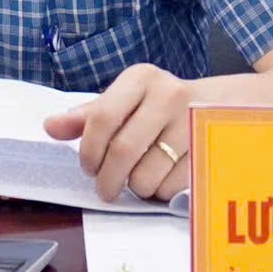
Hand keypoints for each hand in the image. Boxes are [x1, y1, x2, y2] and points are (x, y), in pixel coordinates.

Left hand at [41, 62, 196, 202]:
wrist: (221, 105)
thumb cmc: (159, 105)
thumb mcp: (125, 101)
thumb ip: (88, 116)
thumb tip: (50, 126)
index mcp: (141, 78)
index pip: (102, 117)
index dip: (89, 150)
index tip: (88, 167)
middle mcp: (168, 94)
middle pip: (123, 151)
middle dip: (107, 180)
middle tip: (105, 189)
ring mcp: (192, 122)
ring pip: (146, 175)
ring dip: (134, 188)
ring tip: (138, 179)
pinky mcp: (209, 150)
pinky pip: (170, 187)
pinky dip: (158, 193)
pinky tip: (161, 179)